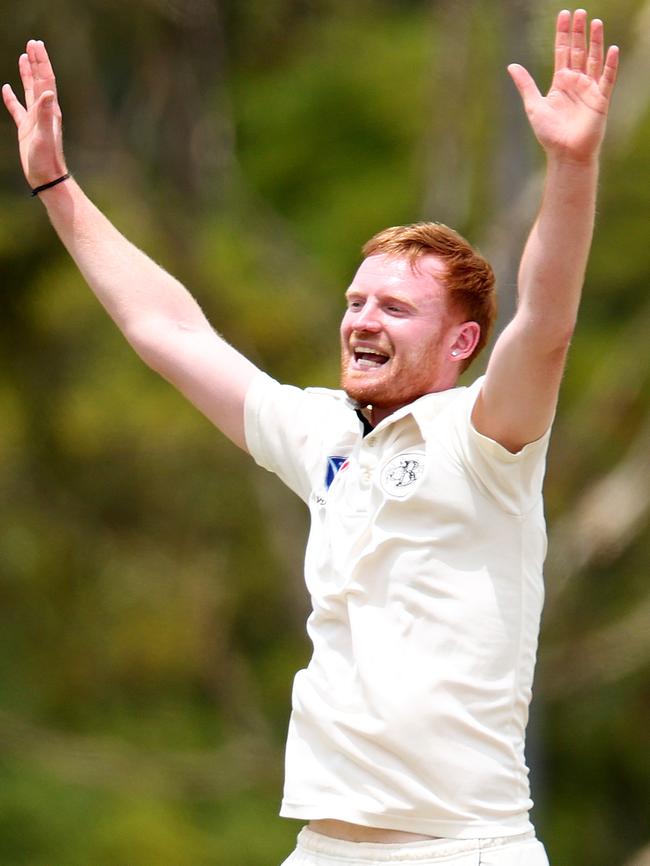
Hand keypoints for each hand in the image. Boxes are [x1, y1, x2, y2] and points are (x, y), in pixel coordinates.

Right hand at [2, 40, 66, 188]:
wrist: (46, 178)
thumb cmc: (46, 159)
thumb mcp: (44, 135)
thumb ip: (46, 114)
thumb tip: (48, 92)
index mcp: (49, 110)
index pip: (45, 80)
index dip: (41, 62)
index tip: (36, 45)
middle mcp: (43, 112)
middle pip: (39, 80)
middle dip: (36, 62)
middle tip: (32, 44)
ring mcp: (34, 119)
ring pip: (29, 90)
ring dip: (26, 74)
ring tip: (23, 57)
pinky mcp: (26, 129)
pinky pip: (17, 108)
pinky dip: (11, 98)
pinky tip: (6, 89)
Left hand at [508, 9, 618, 162]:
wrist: (564, 153)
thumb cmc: (549, 133)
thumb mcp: (533, 105)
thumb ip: (525, 84)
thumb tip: (512, 65)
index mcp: (560, 82)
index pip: (562, 52)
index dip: (563, 34)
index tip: (564, 15)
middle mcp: (576, 82)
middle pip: (578, 51)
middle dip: (578, 32)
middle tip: (579, 12)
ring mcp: (589, 89)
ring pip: (594, 60)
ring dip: (595, 42)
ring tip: (595, 23)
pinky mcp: (600, 99)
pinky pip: (607, 78)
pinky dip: (610, 65)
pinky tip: (612, 50)